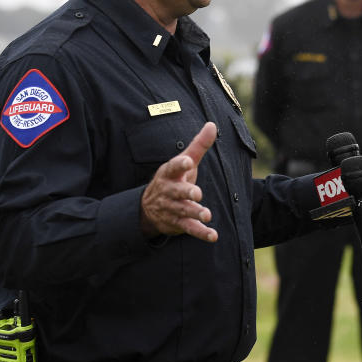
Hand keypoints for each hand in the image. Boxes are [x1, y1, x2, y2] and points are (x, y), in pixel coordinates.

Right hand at [140, 122, 218, 242]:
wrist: (148, 208)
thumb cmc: (173, 179)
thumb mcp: (184, 162)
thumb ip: (199, 145)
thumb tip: (212, 125)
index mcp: (170, 173)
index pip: (173, 167)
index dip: (180, 164)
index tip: (188, 161)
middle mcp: (169, 191)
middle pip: (177, 191)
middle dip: (186, 192)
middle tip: (197, 194)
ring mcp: (172, 208)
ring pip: (183, 211)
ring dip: (195, 213)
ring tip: (207, 215)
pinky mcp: (177, 223)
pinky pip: (189, 229)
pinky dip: (201, 233)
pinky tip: (213, 235)